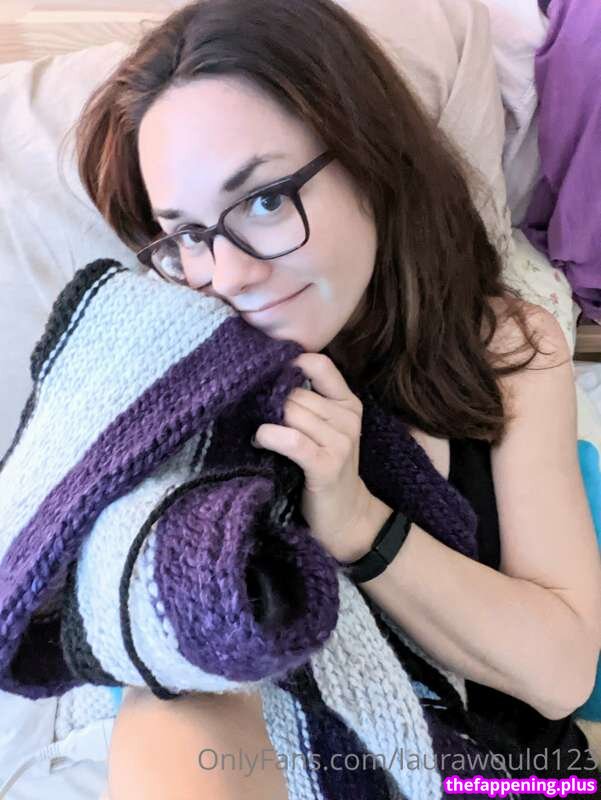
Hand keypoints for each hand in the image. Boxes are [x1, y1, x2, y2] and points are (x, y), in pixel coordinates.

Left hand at [252, 352, 378, 561]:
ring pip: (291, 412)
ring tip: (257, 434)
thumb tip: (264, 378)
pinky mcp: (327, 465)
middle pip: (295, 392)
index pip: (319, 364)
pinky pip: (291, 439)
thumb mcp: (324, 430)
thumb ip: (307, 403)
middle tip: (252, 413)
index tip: (267, 377)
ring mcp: (341, 442)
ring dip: (266, 421)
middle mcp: (348, 418)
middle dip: (270, 401)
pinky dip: (269, 437)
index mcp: (348, 403)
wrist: (346, 516)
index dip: (289, 364)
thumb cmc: (324, 469)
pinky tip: (260, 442)